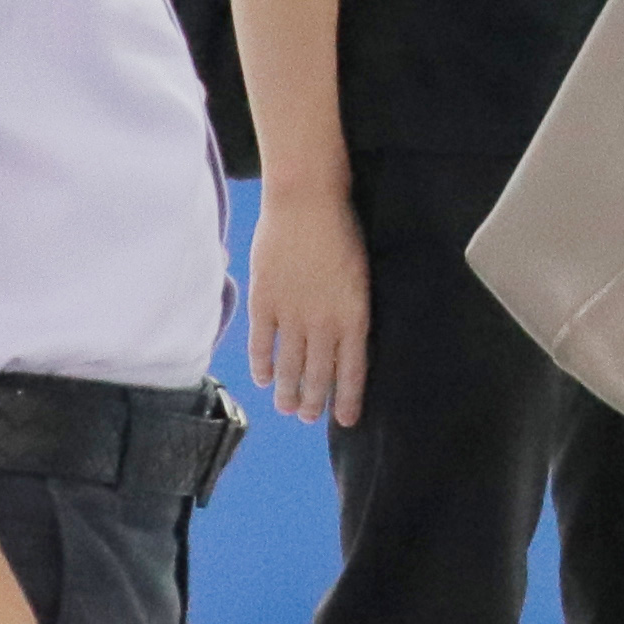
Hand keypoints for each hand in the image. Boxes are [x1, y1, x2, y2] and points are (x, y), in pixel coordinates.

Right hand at [247, 179, 370, 425]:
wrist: (306, 204)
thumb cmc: (341, 232)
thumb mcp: (361, 275)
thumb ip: (351, 310)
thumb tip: (346, 338)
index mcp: (354, 315)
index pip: (352, 368)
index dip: (348, 397)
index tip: (345, 420)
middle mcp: (323, 322)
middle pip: (319, 373)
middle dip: (316, 400)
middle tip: (310, 418)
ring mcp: (291, 315)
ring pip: (290, 365)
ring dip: (289, 391)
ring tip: (289, 409)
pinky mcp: (264, 303)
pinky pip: (262, 344)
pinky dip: (263, 364)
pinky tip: (264, 379)